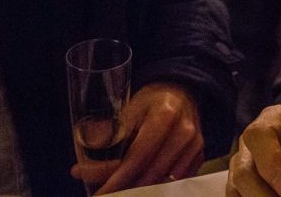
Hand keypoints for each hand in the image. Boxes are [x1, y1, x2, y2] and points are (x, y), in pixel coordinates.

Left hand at [71, 82, 204, 193]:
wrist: (181, 93)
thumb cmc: (150, 102)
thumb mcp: (128, 109)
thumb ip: (108, 138)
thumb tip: (79, 170)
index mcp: (165, 115)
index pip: (138, 157)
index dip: (116, 179)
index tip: (98, 194)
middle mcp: (185, 132)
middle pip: (151, 174)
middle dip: (124, 189)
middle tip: (103, 194)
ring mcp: (195, 145)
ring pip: (164, 181)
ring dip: (138, 190)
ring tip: (118, 192)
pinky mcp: (200, 156)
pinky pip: (175, 182)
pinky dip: (155, 187)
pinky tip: (138, 187)